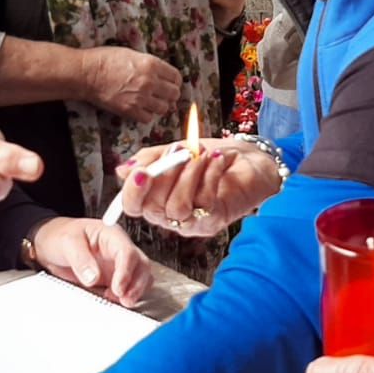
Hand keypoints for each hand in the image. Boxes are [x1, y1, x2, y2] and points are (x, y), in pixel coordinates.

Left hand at [31, 217, 152, 305]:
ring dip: (136, 290)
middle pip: (140, 264)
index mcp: (111, 234)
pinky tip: (115, 300)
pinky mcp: (113, 277)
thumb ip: (80, 258)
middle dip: (137, 283)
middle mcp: (118, 249)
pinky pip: (129, 286)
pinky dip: (128, 294)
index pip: (127, 251)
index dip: (126, 271)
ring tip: (124, 302)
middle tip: (125, 299)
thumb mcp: (67, 242)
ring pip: (141, 276)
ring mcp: (117, 264)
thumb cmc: (60, 235)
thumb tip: (93, 277)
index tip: (118, 288)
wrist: (49, 244)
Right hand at [82, 46, 180, 121]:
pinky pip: (148, 118)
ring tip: (151, 102)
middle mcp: (150, 81)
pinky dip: (146, 115)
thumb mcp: (132, 54)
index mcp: (151, 64)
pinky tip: (140, 109)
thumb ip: (149, 64)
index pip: (176, 76)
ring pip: (164, 108)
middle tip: (163, 94)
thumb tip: (161, 75)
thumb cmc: (105, 59)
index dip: (174, 81)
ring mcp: (140, 97)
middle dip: (170, 94)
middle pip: (174, 94)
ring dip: (159, 106)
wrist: (86, 73)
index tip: (170, 83)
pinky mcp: (130, 110)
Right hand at [114, 136, 283, 237]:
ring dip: (190, 174)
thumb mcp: (177, 150)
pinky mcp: (213, 221)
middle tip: (181, 149)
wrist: (251, 160)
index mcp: (155, 199)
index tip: (142, 171)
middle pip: (153, 207)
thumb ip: (150, 159)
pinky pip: (204, 203)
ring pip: (178, 206)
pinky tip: (218, 159)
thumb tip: (122, 170)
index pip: (133, 205)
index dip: (132, 192)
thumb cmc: (211, 156)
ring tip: (202, 153)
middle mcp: (169, 216)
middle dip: (166, 174)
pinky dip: (210, 175)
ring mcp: (191, 222)